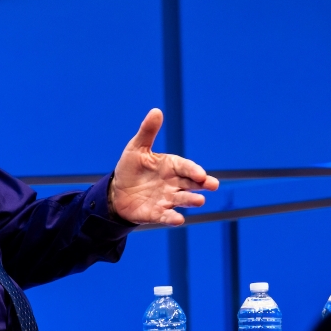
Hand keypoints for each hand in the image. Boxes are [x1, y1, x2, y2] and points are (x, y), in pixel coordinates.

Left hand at [110, 108, 219, 225]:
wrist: (116, 192)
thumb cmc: (131, 168)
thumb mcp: (137, 148)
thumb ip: (148, 132)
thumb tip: (157, 110)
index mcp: (171, 166)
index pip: (185, 167)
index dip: (193, 170)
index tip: (201, 174)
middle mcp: (173, 183)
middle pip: (191, 184)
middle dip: (202, 185)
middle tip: (213, 185)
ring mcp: (166, 199)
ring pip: (182, 200)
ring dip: (191, 200)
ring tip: (199, 201)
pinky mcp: (157, 213)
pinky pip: (166, 216)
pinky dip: (172, 218)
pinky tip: (178, 220)